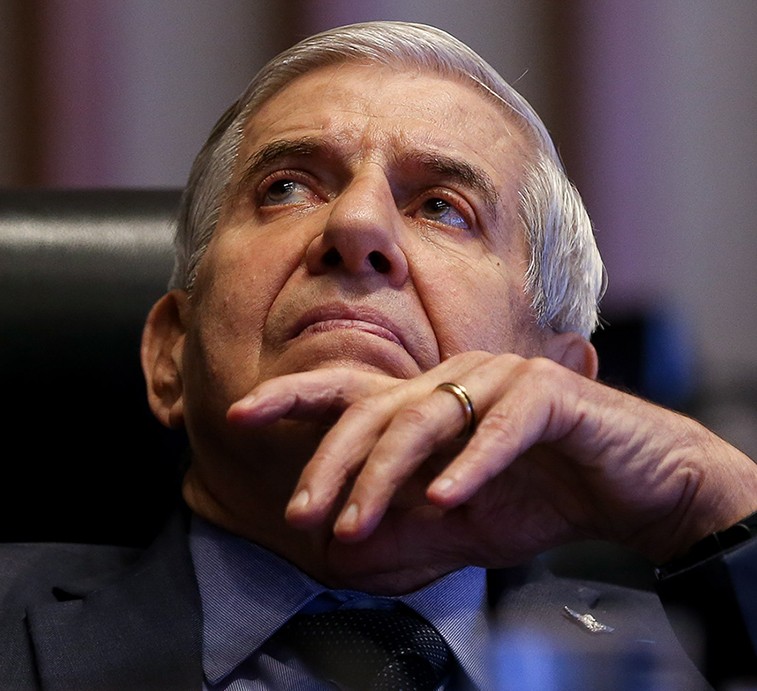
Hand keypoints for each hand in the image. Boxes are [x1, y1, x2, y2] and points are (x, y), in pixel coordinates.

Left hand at [229, 352, 756, 587]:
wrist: (630, 487)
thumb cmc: (538, 497)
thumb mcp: (457, 525)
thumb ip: (403, 529)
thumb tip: (339, 546)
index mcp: (429, 403)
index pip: (352, 393)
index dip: (293, 398)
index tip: (239, 414)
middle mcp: (455, 381)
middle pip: (378, 411)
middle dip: (333, 464)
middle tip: (301, 515)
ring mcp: (501, 381)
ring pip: (428, 418)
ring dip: (389, 474)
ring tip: (358, 523)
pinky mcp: (549, 395)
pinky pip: (501, 426)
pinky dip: (471, 464)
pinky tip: (446, 500)